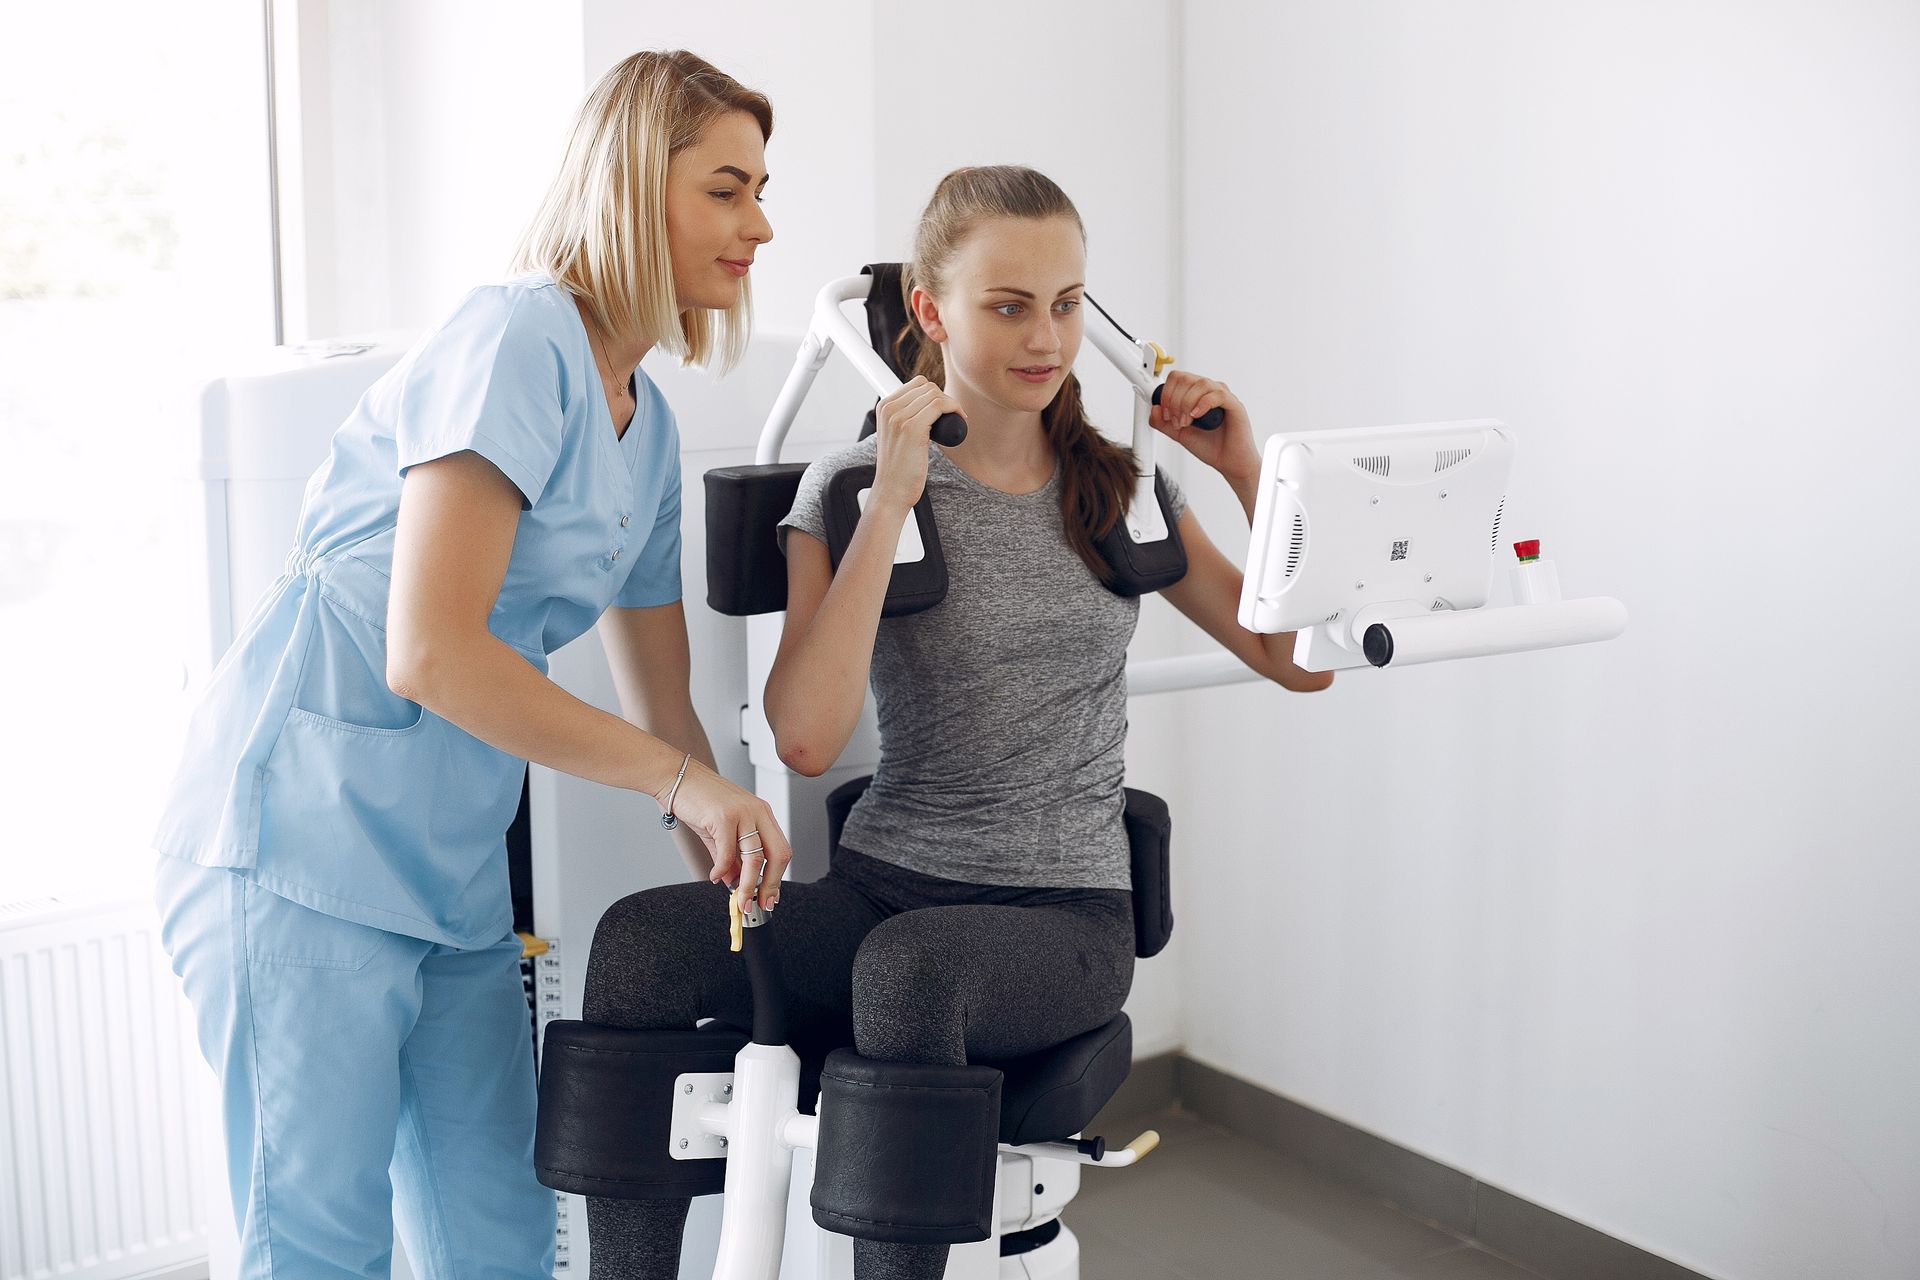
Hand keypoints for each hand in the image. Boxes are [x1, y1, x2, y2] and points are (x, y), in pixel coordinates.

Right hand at [659, 760, 792, 910]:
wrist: (676, 777)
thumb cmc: (699, 799)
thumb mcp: (720, 830)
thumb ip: (730, 857)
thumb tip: (735, 882)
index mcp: (762, 813)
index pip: (781, 850)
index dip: (777, 877)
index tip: (769, 897)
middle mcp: (758, 811)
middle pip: (778, 855)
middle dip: (770, 885)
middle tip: (759, 904)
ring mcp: (742, 813)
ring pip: (755, 858)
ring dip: (748, 886)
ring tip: (739, 900)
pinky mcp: (723, 817)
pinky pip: (727, 854)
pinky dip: (721, 870)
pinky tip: (714, 876)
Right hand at [869, 377, 962, 515]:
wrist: (891, 492)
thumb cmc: (899, 469)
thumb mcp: (898, 436)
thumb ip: (907, 418)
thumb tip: (932, 405)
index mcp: (884, 407)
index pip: (917, 383)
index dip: (935, 394)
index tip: (945, 410)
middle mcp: (889, 409)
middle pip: (927, 386)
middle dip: (944, 399)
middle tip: (952, 417)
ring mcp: (898, 418)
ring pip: (935, 395)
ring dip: (951, 405)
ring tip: (956, 420)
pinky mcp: (912, 428)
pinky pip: (939, 406)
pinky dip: (954, 409)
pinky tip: (959, 420)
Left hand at [1149, 370, 1259, 484]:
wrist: (1228, 462)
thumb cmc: (1209, 446)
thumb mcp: (1178, 434)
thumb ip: (1163, 422)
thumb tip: (1154, 408)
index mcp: (1196, 393)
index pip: (1177, 378)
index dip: (1166, 394)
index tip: (1166, 414)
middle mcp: (1209, 391)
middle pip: (1185, 378)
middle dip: (1174, 400)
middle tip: (1177, 421)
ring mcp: (1223, 396)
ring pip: (1200, 383)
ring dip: (1186, 403)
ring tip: (1186, 422)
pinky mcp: (1235, 405)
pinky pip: (1218, 394)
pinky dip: (1203, 403)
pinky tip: (1196, 416)